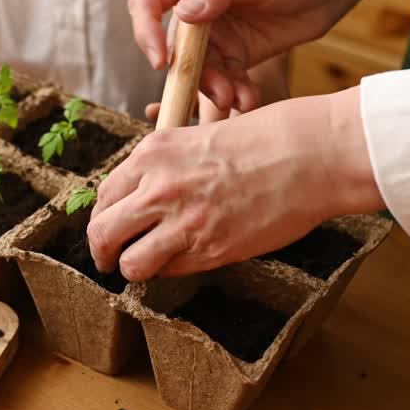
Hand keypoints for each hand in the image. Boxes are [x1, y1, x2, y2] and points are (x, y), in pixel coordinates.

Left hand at [87, 88, 381, 280]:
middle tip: (109, 260)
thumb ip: (163, 167)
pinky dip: (168, 272)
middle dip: (102, 251)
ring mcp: (182, 221)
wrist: (307, 155)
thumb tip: (139, 197)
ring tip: (142, 268)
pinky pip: (168, 272)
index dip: (103, 217)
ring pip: (129, 262)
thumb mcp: (196, 137)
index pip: (104, 196)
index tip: (109, 227)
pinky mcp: (209, 249)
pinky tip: (181, 262)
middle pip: (102, 232)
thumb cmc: (262, 141)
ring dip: (132, 269)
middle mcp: (158, 187)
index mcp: (152, 154)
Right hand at [129, 0, 351, 112]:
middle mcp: (195, 8)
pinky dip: (234, 92)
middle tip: (216, 90)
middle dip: (190, 73)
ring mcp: (214, 35)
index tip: (161, 59)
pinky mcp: (234, 56)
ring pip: (198, 69)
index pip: (148, 2)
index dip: (147, 30)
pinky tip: (249, 99)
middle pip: (174, 45)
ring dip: (214, 88)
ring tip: (238, 99)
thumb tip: (182, 13)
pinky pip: (225, 80)